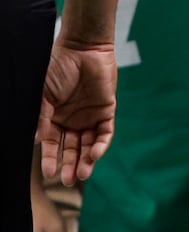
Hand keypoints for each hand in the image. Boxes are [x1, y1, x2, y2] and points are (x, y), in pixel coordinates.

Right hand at [37, 40, 116, 184]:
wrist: (82, 49)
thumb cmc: (58, 69)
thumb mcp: (43, 95)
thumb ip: (42, 117)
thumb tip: (38, 142)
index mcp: (54, 119)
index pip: (53, 145)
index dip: (51, 159)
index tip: (49, 173)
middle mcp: (72, 121)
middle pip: (71, 149)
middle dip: (70, 165)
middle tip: (67, 181)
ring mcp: (90, 116)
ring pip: (89, 144)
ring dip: (86, 160)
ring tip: (82, 174)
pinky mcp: (107, 110)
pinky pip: (105, 131)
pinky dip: (101, 144)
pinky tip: (95, 154)